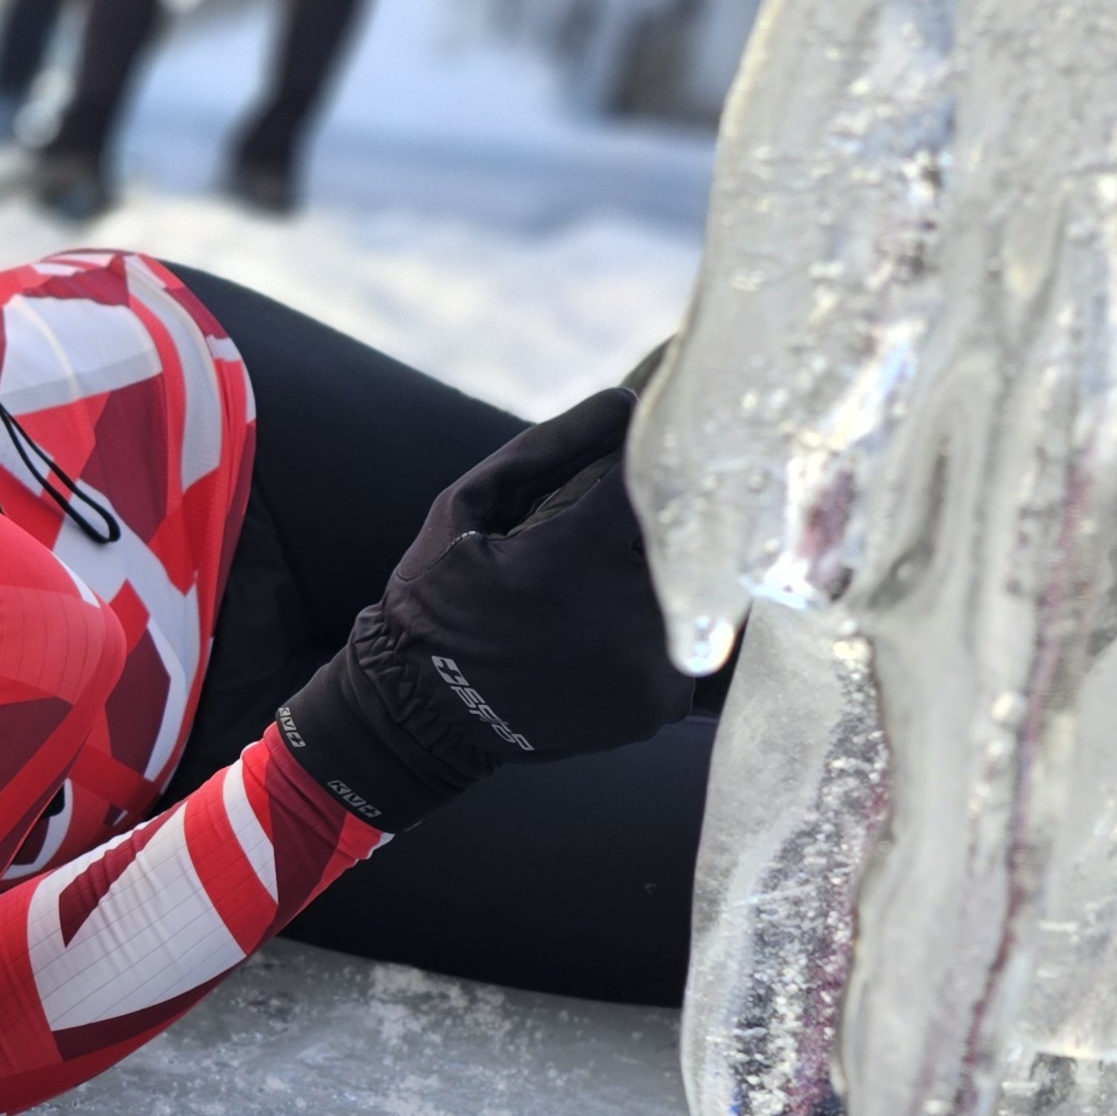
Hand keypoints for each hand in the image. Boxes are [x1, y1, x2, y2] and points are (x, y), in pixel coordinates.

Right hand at [276, 390, 692, 831]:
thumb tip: (626, 401)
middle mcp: (625, 612)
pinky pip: (683, 644)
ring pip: (691, 589)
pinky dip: (654, 631)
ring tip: (596, 594)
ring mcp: (649, 665)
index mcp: (574, 554)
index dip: (652, 459)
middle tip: (604, 540)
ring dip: (658, 578)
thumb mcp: (465, 507)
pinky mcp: (660, 703)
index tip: (648, 451)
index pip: (651, 476)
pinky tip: (602, 638)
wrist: (425, 714)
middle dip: (658, 523)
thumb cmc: (438, 597)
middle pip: (683, 535)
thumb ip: (545, 450)